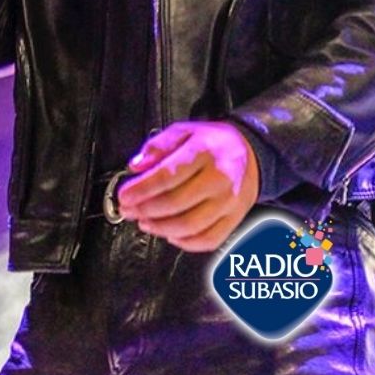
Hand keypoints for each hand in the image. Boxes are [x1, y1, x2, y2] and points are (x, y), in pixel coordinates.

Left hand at [117, 121, 258, 252]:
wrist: (250, 152)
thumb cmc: (212, 143)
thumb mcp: (184, 131)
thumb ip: (158, 146)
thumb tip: (136, 167)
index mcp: (205, 152)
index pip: (168, 175)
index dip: (142, 189)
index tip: (124, 196)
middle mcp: (220, 177)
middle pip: (175, 203)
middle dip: (145, 210)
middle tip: (129, 210)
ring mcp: (229, 201)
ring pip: (189, 226)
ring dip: (160, 228)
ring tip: (145, 222)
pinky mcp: (234, 218)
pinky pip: (207, 240)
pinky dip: (184, 242)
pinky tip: (170, 234)